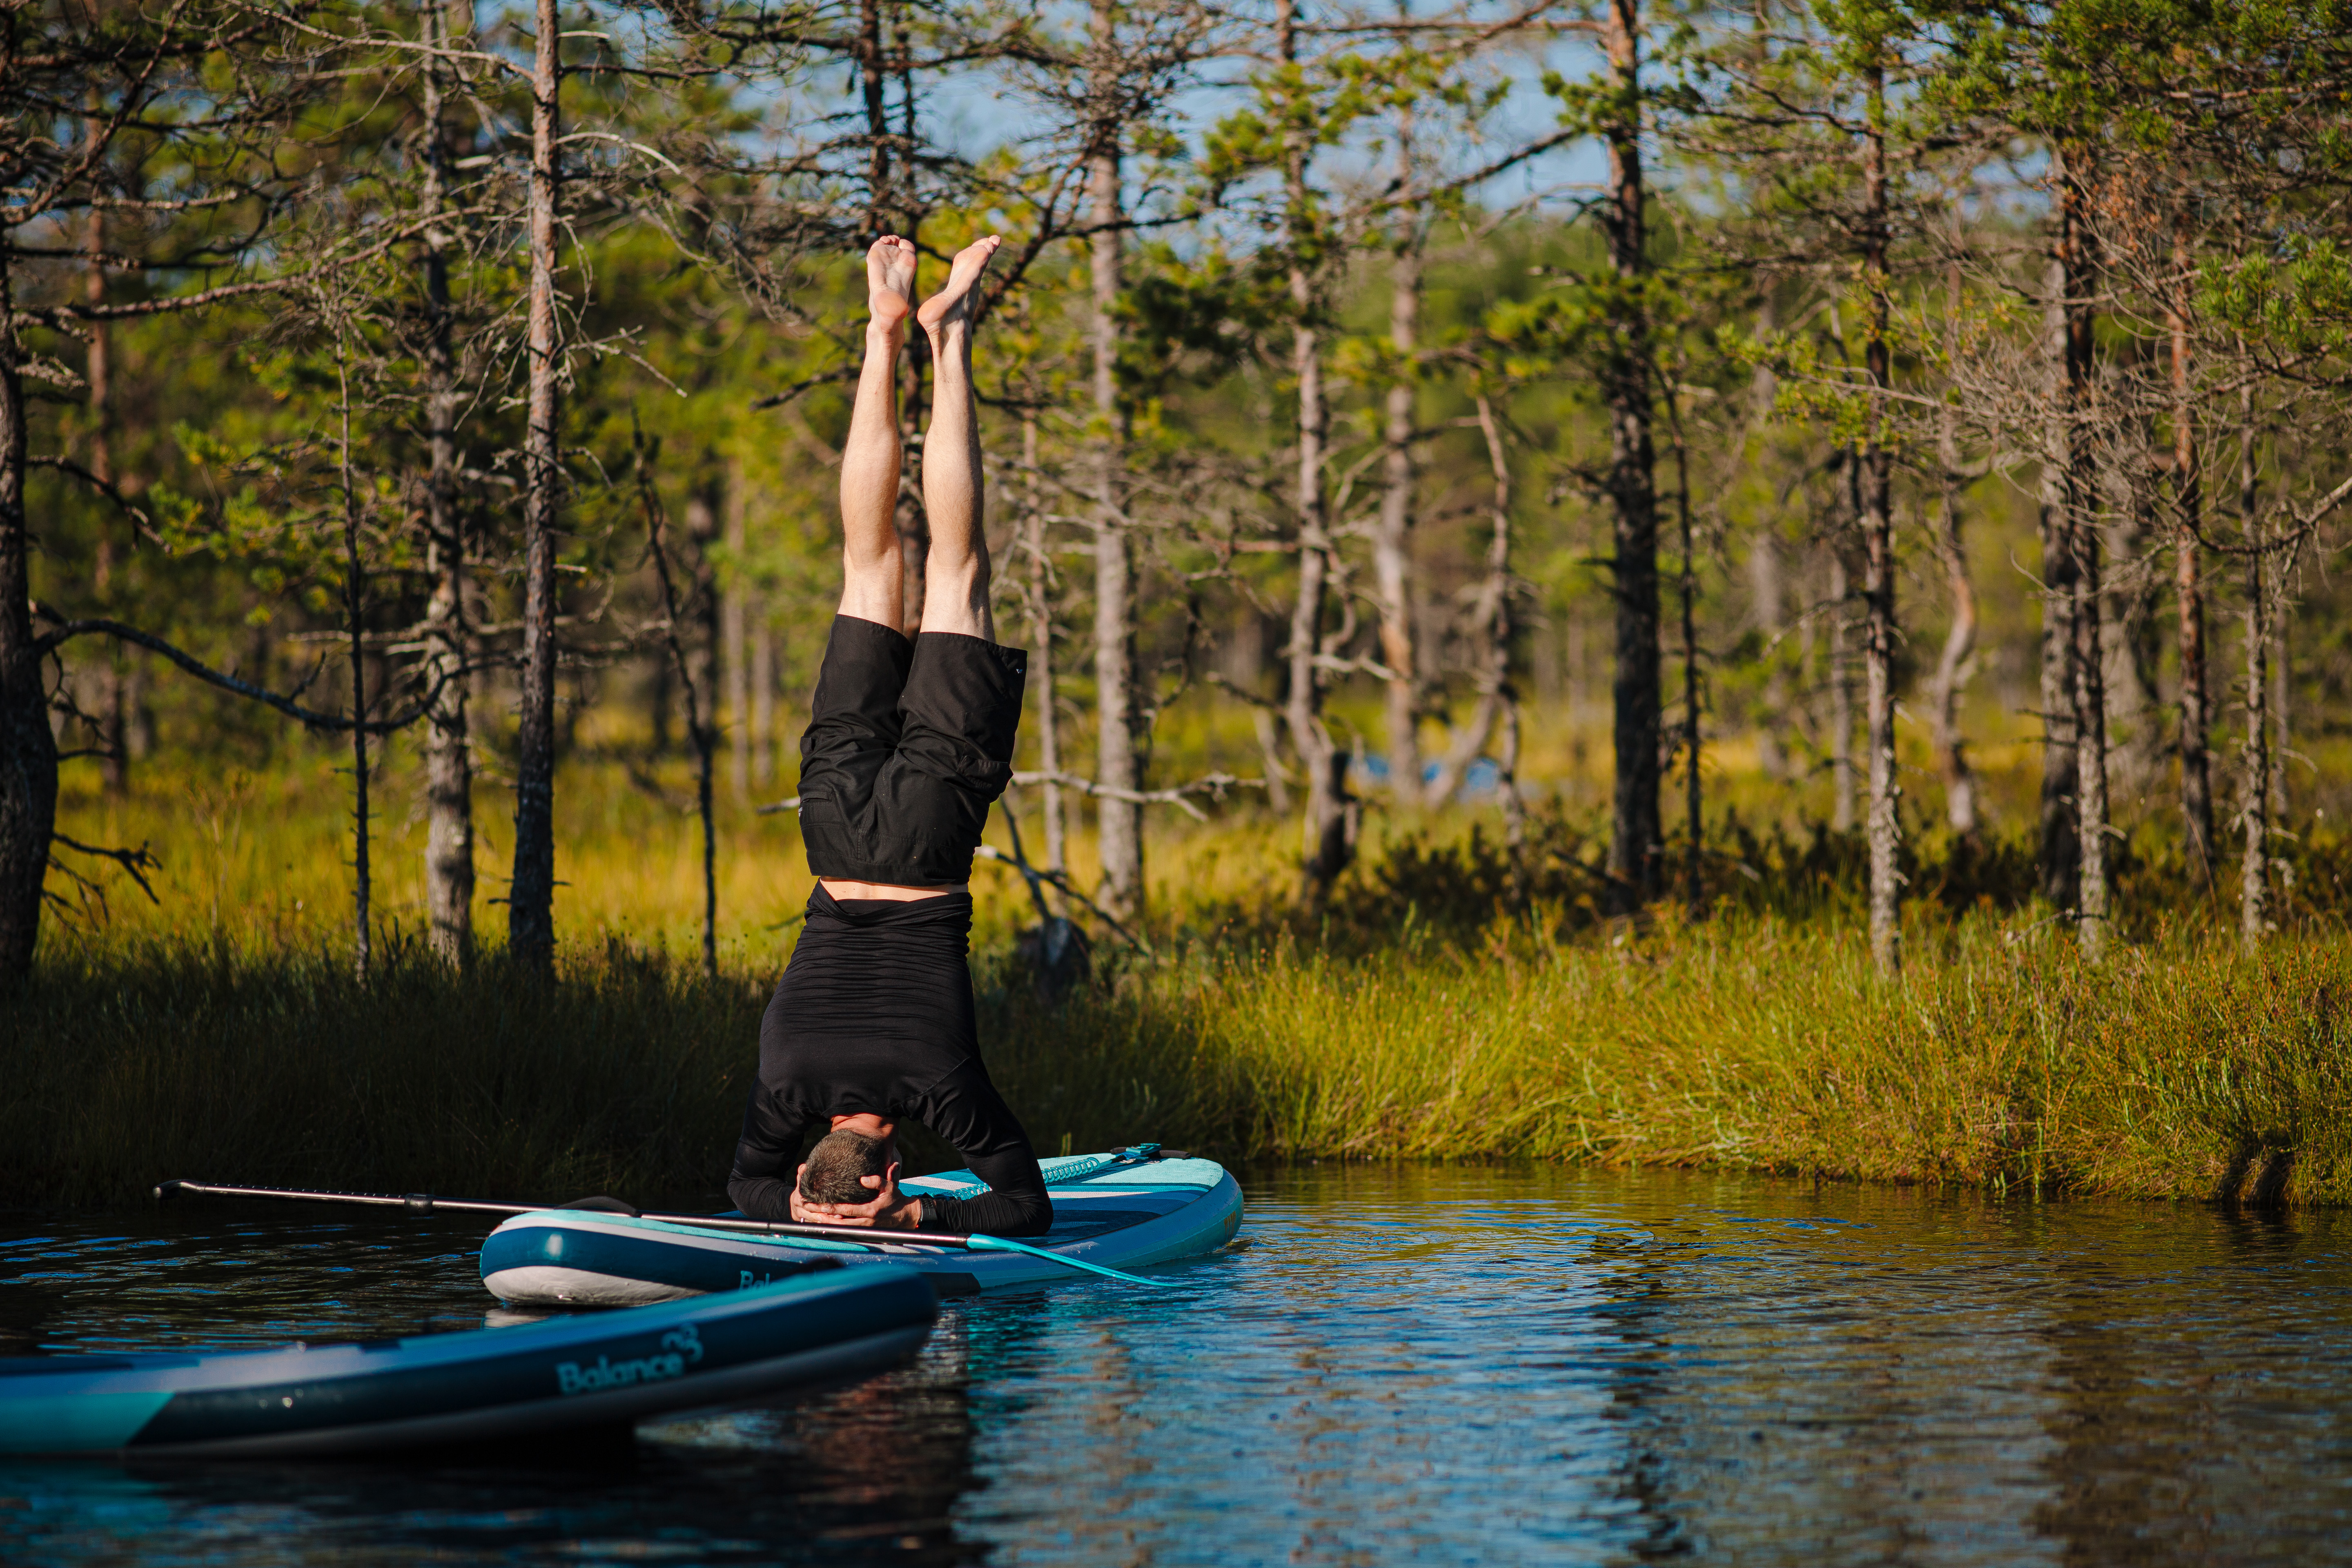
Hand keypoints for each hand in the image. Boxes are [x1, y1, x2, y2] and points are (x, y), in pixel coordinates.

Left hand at [789, 1160, 923, 1230]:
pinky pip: (845, 1231)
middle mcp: (865, 1222)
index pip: (847, 1210)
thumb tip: (863, 1178)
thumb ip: (877, 1181)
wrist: (906, 1216)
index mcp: (870, 1210)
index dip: (832, 1208)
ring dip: (826, 1223)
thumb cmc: (896, 1199)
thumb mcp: (890, 1187)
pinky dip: (834, 1227)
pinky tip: (824, 1223)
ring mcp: (864, 1229)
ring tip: (811, 1217)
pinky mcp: (863, 1232)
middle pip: (839, 1222)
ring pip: (840, 1228)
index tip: (819, 1205)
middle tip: (808, 1211)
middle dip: (823, 1217)